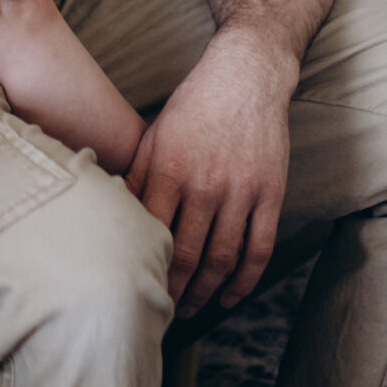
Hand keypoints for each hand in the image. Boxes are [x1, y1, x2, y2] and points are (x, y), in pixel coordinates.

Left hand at [125, 29, 292, 316]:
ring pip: (223, 259)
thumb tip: (115, 215)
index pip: (152, 234)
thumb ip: (137, 176)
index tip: (134, 286)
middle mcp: (206, 183)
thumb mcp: (155, 134)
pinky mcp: (271, 194)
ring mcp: (242, 191)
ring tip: (191, 308)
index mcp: (170, 169)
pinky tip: (230, 296)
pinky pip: (259, 249)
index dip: (143, 268)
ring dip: (205, 292)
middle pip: (187, 255)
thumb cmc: (194, 105)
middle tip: (160, 311)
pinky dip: (246, 281)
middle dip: (172, 290)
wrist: (247, 75)